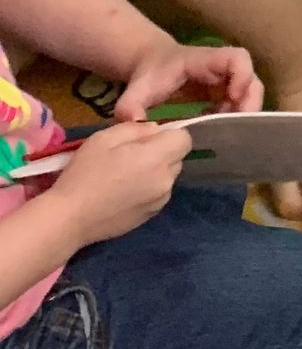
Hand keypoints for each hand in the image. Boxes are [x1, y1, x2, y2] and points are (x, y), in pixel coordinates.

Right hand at [47, 120, 191, 245]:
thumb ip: (136, 129)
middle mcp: (166, 180)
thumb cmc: (84, 174)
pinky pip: (158, 194)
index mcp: (157, 158)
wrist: (70, 218)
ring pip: (167, 177)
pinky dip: (147, 189)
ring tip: (124, 176)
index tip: (144, 139)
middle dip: (160, 152)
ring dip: (154, 172)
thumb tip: (154, 130)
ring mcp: (160, 201)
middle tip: (129, 156)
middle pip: (177, 158)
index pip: (184, 138)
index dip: (167, 134)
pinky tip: (122, 193)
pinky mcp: (151, 217)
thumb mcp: (104, 138)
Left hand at [114, 42, 263, 121]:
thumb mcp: (135, 91)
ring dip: (243, 112)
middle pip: (250, 78)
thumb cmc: (148, 76)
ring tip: (226, 130)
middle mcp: (220, 68)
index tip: (232, 98)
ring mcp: (225, 79)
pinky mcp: (224, 91)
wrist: (151, 65)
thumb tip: (138, 127)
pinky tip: (218, 128)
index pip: (236, 58)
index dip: (242, 76)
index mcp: (203, 60)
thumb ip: (131, 108)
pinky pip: (239, 102)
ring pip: (249, 91)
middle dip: (249, 102)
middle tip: (236, 124)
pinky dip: (234, 116)